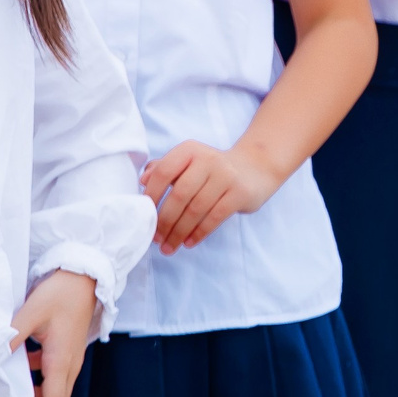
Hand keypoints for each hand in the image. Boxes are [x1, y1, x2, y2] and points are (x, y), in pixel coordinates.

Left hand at [14, 271, 97, 396]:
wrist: (84, 276)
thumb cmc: (60, 293)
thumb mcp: (31, 313)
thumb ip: (11, 337)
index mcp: (61, 361)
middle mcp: (70, 365)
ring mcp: (70, 358)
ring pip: (54, 389)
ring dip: (33, 394)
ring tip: (6, 388)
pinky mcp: (67, 349)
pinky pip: (52, 373)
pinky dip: (36, 376)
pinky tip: (16, 361)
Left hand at [142, 141, 284, 252]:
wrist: (254, 168)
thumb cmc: (210, 168)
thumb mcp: (188, 161)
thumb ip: (164, 168)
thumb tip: (142, 181)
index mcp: (189, 150)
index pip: (164, 172)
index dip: (151, 195)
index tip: (144, 215)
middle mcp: (207, 159)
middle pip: (179, 195)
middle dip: (165, 221)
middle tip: (156, 238)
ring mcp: (226, 176)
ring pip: (196, 210)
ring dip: (179, 232)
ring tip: (169, 246)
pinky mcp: (240, 193)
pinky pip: (214, 218)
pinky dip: (199, 233)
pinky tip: (188, 242)